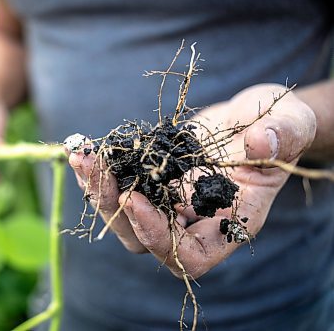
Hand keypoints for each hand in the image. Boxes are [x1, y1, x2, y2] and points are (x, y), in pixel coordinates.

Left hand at [68, 84, 316, 277]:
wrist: (254, 118)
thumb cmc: (279, 126)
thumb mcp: (292, 123)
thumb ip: (284, 135)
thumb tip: (262, 142)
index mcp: (229, 222)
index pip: (188, 254)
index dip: (157, 235)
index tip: (132, 197)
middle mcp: (193, 222)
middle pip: (143, 240)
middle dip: (113, 207)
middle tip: (93, 167)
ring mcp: (169, 204)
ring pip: (123, 218)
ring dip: (98, 190)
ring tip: (82, 155)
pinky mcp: (152, 183)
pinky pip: (120, 189)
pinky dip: (100, 173)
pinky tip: (86, 148)